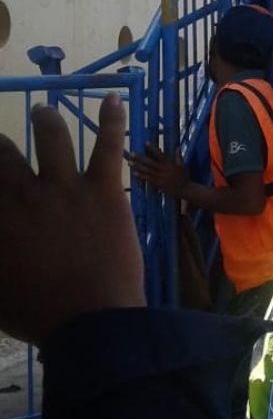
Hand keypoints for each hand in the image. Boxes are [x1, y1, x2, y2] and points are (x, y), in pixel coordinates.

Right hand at [0, 95, 145, 345]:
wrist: (90, 320)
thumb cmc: (38, 314)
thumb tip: (0, 234)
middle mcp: (22, 195)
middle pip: (3, 155)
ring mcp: (64, 188)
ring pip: (51, 137)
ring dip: (46, 119)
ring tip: (45, 111)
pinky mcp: (103, 189)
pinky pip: (108, 145)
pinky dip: (112, 120)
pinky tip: (114, 99)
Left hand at [128, 143, 189, 197]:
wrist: (185, 189)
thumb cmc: (185, 177)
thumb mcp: (183, 166)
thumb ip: (178, 156)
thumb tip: (177, 147)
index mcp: (169, 164)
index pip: (159, 154)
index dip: (152, 148)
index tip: (145, 143)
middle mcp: (163, 169)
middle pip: (149, 162)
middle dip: (140, 158)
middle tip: (132, 153)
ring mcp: (160, 177)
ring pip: (147, 170)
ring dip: (138, 166)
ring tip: (130, 162)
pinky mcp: (158, 183)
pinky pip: (147, 179)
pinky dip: (141, 176)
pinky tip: (134, 173)